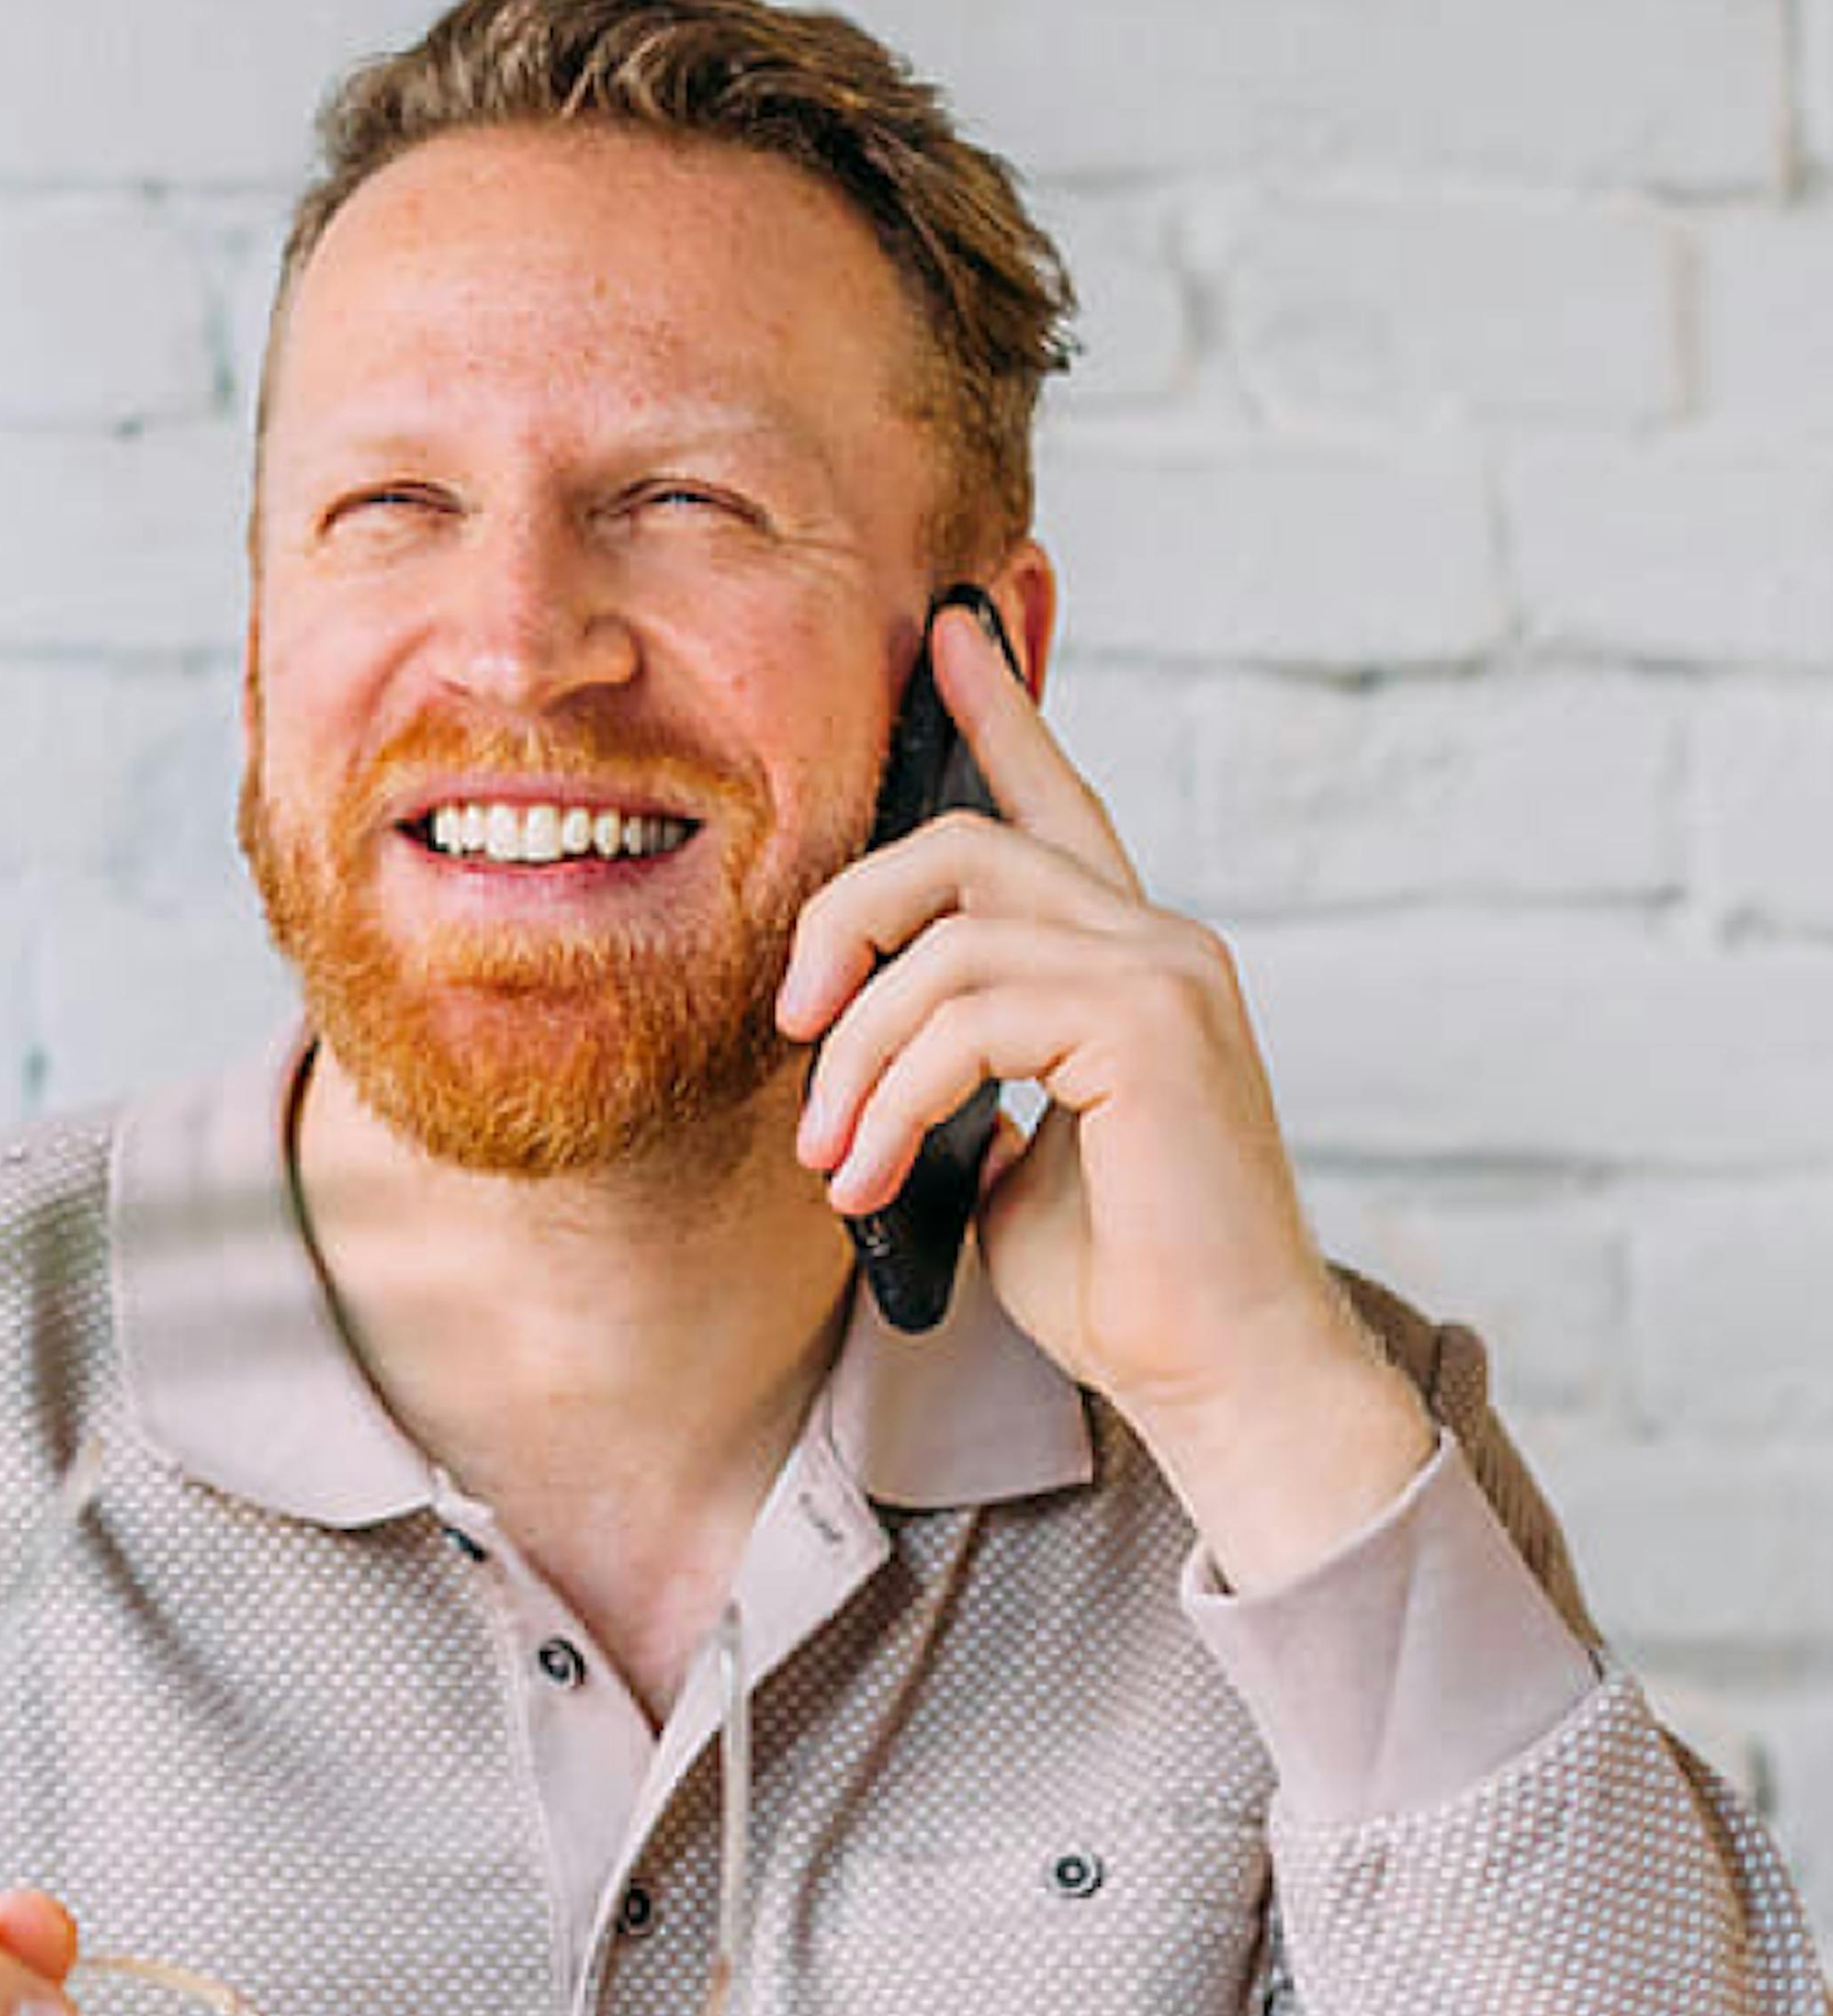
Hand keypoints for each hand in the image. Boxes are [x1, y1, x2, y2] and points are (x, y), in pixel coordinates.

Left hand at [779, 595, 1430, 1585]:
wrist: (1223, 1378)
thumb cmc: (1124, 1285)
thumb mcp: (1006, 1157)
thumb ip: (960, 1077)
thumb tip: (861, 1062)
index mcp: (1128, 961)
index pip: (1057, 805)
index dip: (1001, 715)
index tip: (949, 637)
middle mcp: (1157, 943)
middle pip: (963, 846)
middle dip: (847, 918)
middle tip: (792, 1022)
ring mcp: (1163, 975)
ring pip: (948, 940)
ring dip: (856, 1052)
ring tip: (830, 1156)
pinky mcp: (1152, 1029)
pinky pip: (970, 1016)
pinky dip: (891, 1094)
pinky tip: (865, 1176)